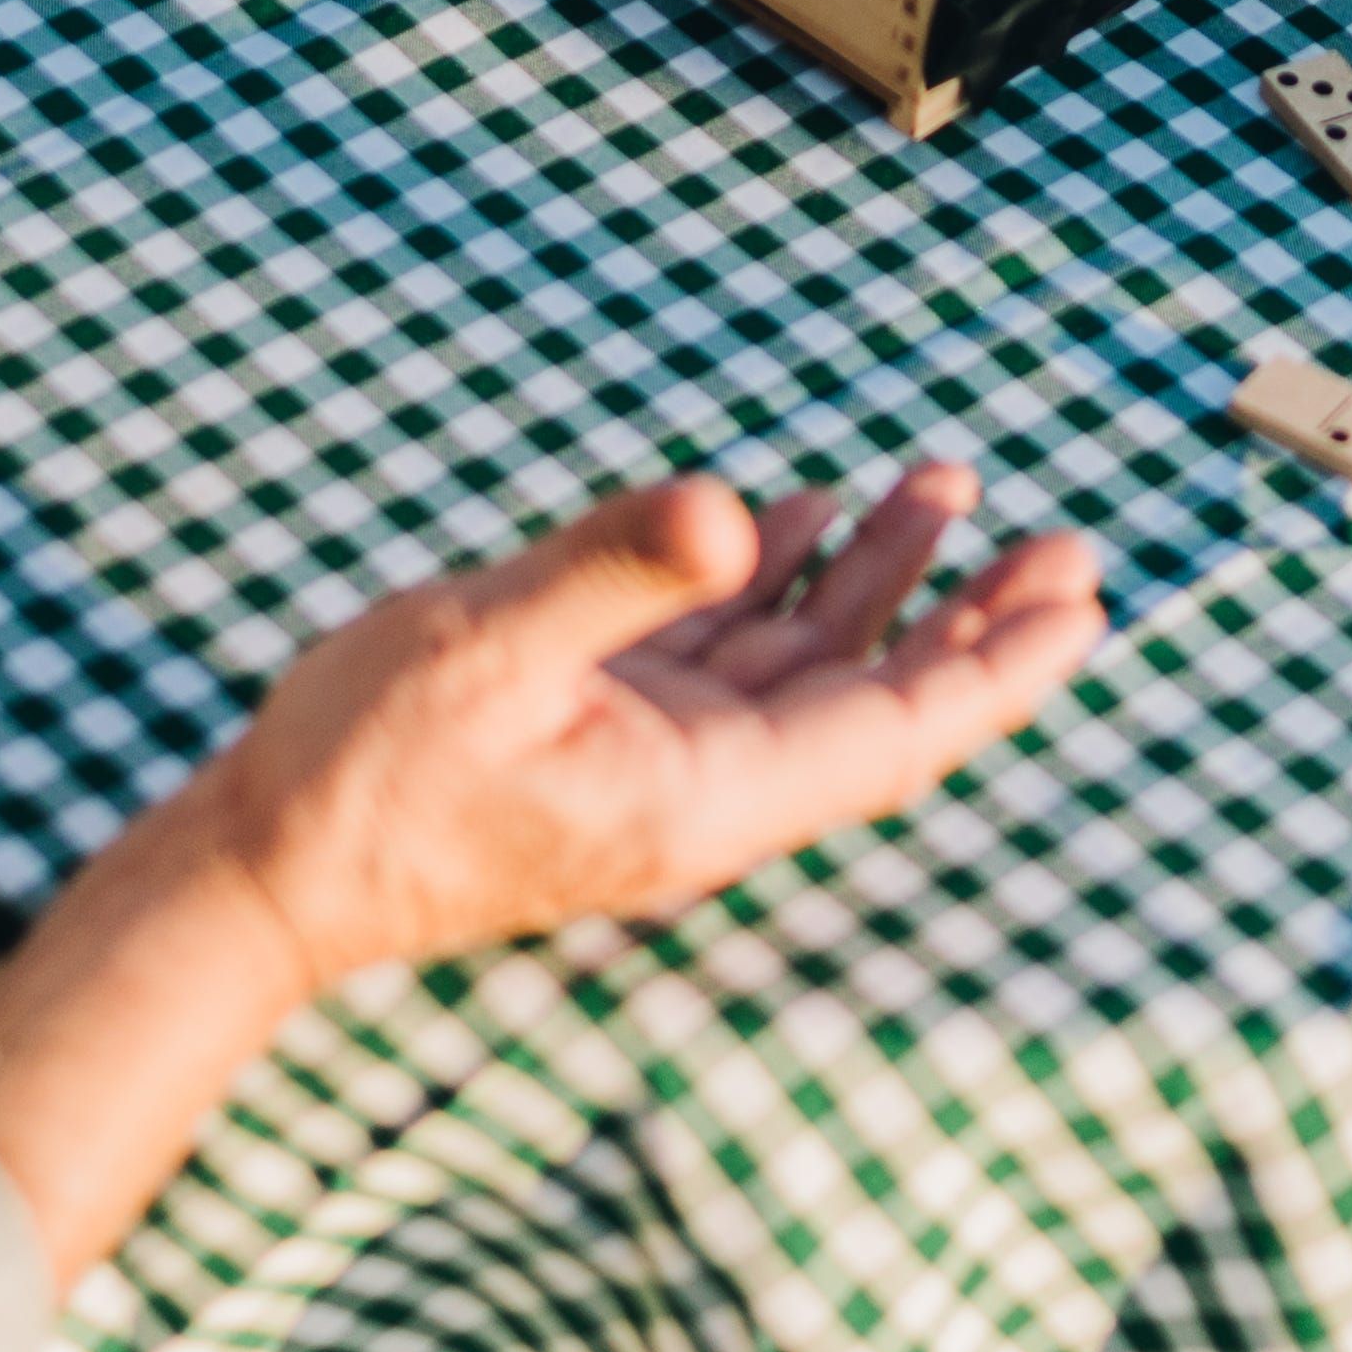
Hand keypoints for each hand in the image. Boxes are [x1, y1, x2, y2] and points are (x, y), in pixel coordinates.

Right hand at [170, 471, 1106, 985]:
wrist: (270, 863)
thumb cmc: (367, 775)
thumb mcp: (486, 649)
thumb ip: (611, 574)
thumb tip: (738, 513)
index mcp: (702, 795)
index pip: (893, 732)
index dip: (995, 668)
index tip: (1080, 603)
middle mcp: (703, 785)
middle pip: (878, 700)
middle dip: (974, 619)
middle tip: (1065, 541)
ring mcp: (658, 756)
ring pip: (808, 663)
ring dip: (882, 581)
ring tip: (950, 488)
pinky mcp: (608, 724)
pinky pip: (728, 650)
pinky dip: (783, 580)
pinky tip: (811, 515)